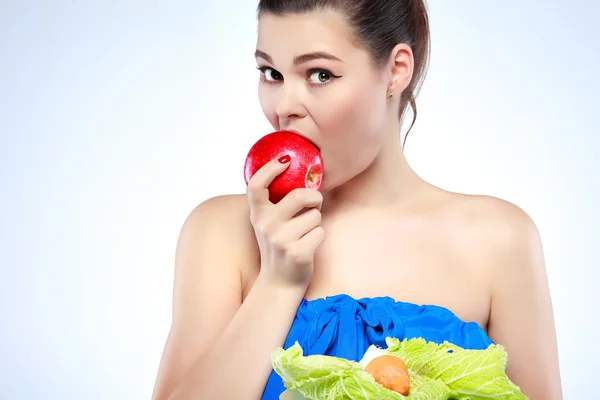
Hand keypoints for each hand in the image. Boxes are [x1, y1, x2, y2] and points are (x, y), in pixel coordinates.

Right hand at [246, 156, 324, 287]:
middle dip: (314, 197)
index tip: (286, 160)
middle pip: (299, 195)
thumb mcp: (268, 224)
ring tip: (304, 234)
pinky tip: (308, 246)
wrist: (279, 283)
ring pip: (315, 215)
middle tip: (315, 203)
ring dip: (316, 222)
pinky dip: (319, 237)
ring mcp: (281, 240)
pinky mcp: (298, 252)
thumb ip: (275, 203)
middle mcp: (266, 226)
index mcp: (257, 215)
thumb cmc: (280, 246)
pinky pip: (321, 232)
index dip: (270, 169)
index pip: (256, 185)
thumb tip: (300, 174)